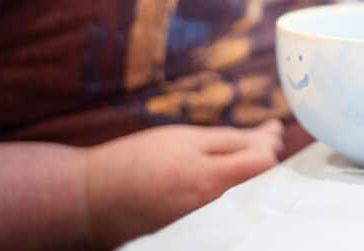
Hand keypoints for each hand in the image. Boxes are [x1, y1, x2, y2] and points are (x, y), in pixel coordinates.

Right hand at [83, 120, 282, 248]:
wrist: (90, 201)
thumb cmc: (136, 162)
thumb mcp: (184, 139)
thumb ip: (231, 140)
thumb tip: (273, 135)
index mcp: (210, 181)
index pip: (264, 166)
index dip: (271, 146)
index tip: (268, 132)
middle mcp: (213, 210)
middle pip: (261, 185)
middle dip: (267, 162)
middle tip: (260, 139)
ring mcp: (205, 224)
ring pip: (248, 197)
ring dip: (252, 175)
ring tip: (239, 156)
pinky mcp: (196, 232)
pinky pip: (229, 209)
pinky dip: (234, 190)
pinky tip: (224, 177)